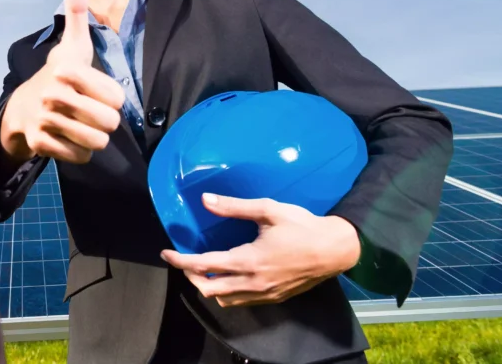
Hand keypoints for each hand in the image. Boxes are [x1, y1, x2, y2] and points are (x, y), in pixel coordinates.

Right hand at [0, 0, 124, 164]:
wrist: (23, 108)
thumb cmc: (58, 75)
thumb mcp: (72, 45)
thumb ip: (77, 13)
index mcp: (68, 70)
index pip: (117, 98)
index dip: (113, 98)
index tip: (97, 91)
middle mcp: (55, 94)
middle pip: (109, 123)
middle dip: (105, 121)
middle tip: (92, 113)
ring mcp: (46, 119)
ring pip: (96, 142)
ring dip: (94, 137)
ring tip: (82, 125)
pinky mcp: (41, 143)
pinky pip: (80, 157)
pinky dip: (79, 152)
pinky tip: (70, 138)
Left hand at [161, 193, 360, 307]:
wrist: (335, 250)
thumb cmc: (302, 226)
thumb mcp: (268, 210)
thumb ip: (234, 206)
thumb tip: (205, 200)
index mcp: (249, 260)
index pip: (204, 265)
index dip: (181, 261)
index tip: (166, 253)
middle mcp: (253, 282)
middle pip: (209, 289)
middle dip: (191, 276)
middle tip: (184, 260)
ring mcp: (264, 294)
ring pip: (224, 299)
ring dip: (208, 286)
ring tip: (202, 269)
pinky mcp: (273, 298)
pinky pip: (240, 302)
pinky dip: (226, 292)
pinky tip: (227, 277)